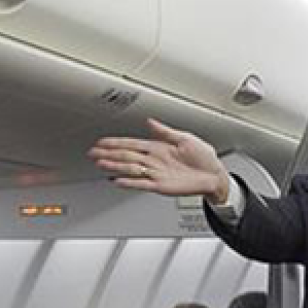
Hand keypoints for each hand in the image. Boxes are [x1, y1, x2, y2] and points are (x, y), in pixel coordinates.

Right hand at [89, 119, 231, 201]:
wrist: (214, 175)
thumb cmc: (204, 157)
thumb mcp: (186, 138)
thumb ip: (166, 131)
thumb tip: (151, 121)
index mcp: (158, 147)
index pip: (132, 144)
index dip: (116, 142)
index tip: (102, 142)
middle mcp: (154, 161)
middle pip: (126, 156)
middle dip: (109, 154)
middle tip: (93, 153)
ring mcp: (156, 173)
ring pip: (130, 169)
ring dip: (115, 166)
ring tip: (101, 164)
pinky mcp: (160, 186)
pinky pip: (141, 184)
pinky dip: (129, 182)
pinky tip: (117, 180)